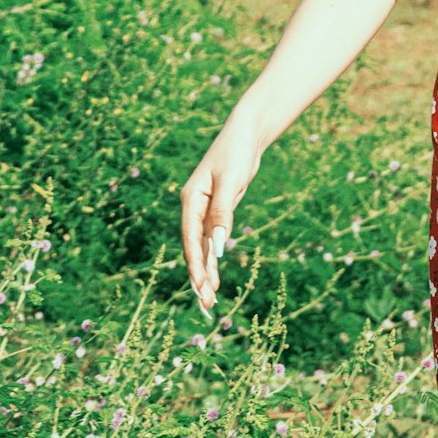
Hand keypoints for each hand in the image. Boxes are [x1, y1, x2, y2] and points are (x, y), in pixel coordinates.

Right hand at [179, 116, 263, 315]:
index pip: (191, 239)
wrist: (246, 134)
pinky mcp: (218, 210)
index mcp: (191, 200)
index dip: (196, 264)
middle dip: (199, 275)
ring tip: (209, 299)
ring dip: (206, 271)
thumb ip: (222, 213)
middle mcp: (194, 208)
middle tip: (206, 304)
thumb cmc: (236, 152)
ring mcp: (205, 210)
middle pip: (194, 247)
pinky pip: (213, 240)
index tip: (201, 286)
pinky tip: (215, 276)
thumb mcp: (231, 181)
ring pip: (204, 247)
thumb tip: (218, 246)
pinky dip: (214, 258)